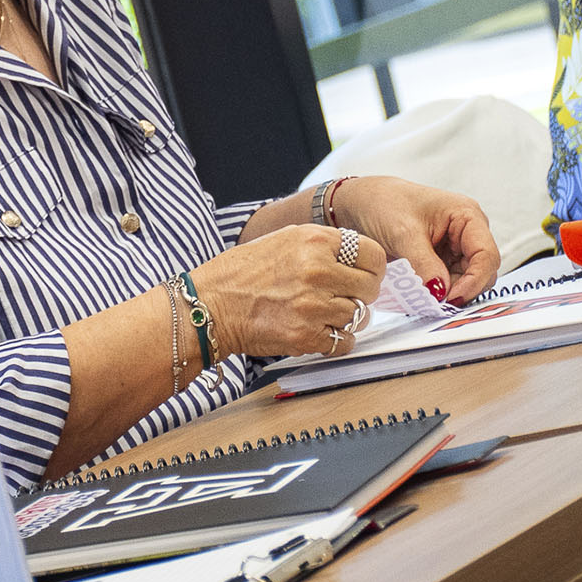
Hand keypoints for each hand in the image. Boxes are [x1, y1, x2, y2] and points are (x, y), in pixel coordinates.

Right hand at [190, 224, 380, 358]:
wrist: (209, 306)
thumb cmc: (240, 273)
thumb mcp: (283, 239)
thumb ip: (322, 244)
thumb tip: (356, 255)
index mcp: (313, 241)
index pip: (372, 253)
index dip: (372, 266)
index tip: (364, 273)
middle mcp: (317, 271)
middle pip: (370, 287)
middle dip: (362, 293)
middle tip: (345, 296)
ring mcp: (312, 306)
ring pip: (359, 316)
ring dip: (347, 318)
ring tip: (323, 313)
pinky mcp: (305, 336)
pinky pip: (344, 342)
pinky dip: (337, 340)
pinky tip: (319, 330)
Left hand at [332, 176, 498, 306]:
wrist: (359, 201)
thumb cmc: (383, 202)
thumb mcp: (403, 234)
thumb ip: (424, 265)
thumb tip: (440, 293)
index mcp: (467, 216)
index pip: (487, 256)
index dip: (474, 281)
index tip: (451, 299)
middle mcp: (467, 232)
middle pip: (481, 272)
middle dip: (461, 289)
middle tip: (435, 303)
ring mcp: (455, 247)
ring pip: (465, 282)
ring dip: (447, 293)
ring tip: (422, 297)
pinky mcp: (440, 260)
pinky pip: (448, 283)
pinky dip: (436, 291)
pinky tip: (419, 293)